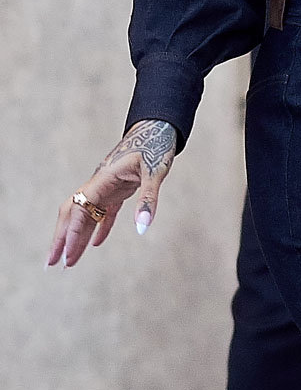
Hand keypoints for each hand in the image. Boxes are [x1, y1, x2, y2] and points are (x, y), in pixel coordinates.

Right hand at [47, 119, 176, 267]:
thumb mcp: (155, 171)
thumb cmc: (157, 144)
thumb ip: (148, 199)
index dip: (71, 233)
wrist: (160, 125)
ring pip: (87, 214)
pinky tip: (95, 244)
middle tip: (51, 263)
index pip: (79, 209)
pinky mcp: (119, 187)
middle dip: (61, 237)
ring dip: (77, 237)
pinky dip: (98, 228)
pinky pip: (104, 211)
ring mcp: (109, 185)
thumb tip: (142, 227)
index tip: (65, 256)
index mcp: (103, 177)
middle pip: (73, 212)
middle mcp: (100, 182)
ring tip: (70, 262)